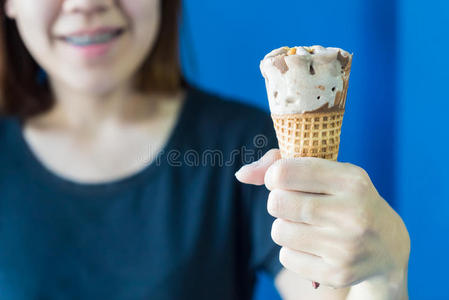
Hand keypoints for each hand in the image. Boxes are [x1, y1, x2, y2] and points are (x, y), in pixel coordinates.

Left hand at [236, 149, 409, 290]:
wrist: (388, 246)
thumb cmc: (346, 199)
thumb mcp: (328, 173)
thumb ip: (281, 165)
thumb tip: (240, 174)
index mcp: (351, 181)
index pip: (285, 172)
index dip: (274, 176)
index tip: (281, 180)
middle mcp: (352, 213)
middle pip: (277, 203)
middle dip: (278, 201)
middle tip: (295, 204)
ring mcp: (345, 247)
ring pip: (279, 231)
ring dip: (285, 226)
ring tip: (307, 224)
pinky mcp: (337, 273)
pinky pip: (286, 257)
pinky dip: (292, 250)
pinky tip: (314, 245)